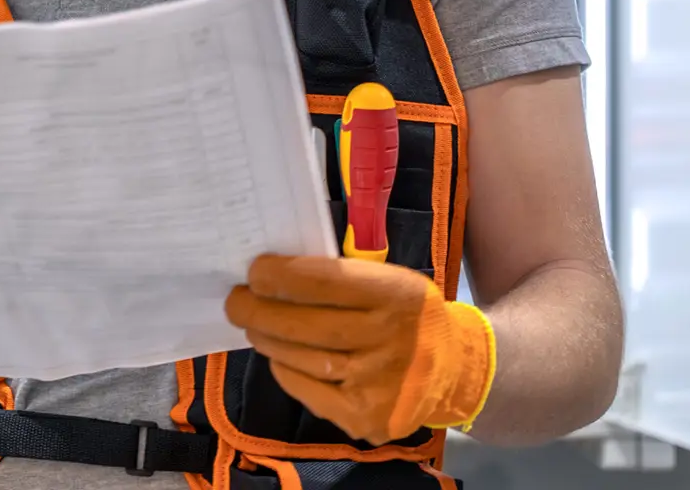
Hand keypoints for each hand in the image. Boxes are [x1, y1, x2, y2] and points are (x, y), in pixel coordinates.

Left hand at [224, 255, 494, 445]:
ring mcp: (378, 384)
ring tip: (253, 325)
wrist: (453, 370)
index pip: (324, 282)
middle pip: (305, 325)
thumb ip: (343, 276)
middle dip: (258, 310)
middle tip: (236, 301)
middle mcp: (390, 340)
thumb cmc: (407, 316)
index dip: (280, 276)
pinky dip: (286, 369)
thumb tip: (274, 272)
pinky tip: (280, 355)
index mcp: (397, 296)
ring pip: (301, 358)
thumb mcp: (392, 281)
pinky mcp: (366, 417)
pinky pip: (307, 389)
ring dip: (267, 339)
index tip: (254, 272)